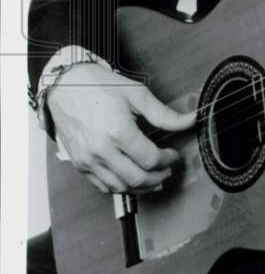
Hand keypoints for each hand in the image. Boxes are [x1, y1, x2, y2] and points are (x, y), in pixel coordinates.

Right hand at [47, 63, 195, 193]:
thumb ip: (164, 114)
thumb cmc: (100, 86)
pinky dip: (120, 187)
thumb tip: (191, 120)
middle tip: (167, 170)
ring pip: (120, 187)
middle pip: (137, 179)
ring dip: (141, 187)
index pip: (150, 159)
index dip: (168, 160)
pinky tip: (131, 179)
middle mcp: (101, 150)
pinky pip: (102, 186)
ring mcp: (88, 160)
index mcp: (118, 131)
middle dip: (158, 178)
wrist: (64, 86)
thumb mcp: (136, 94)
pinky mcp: (79, 164)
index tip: (173, 155)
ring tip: (153, 177)